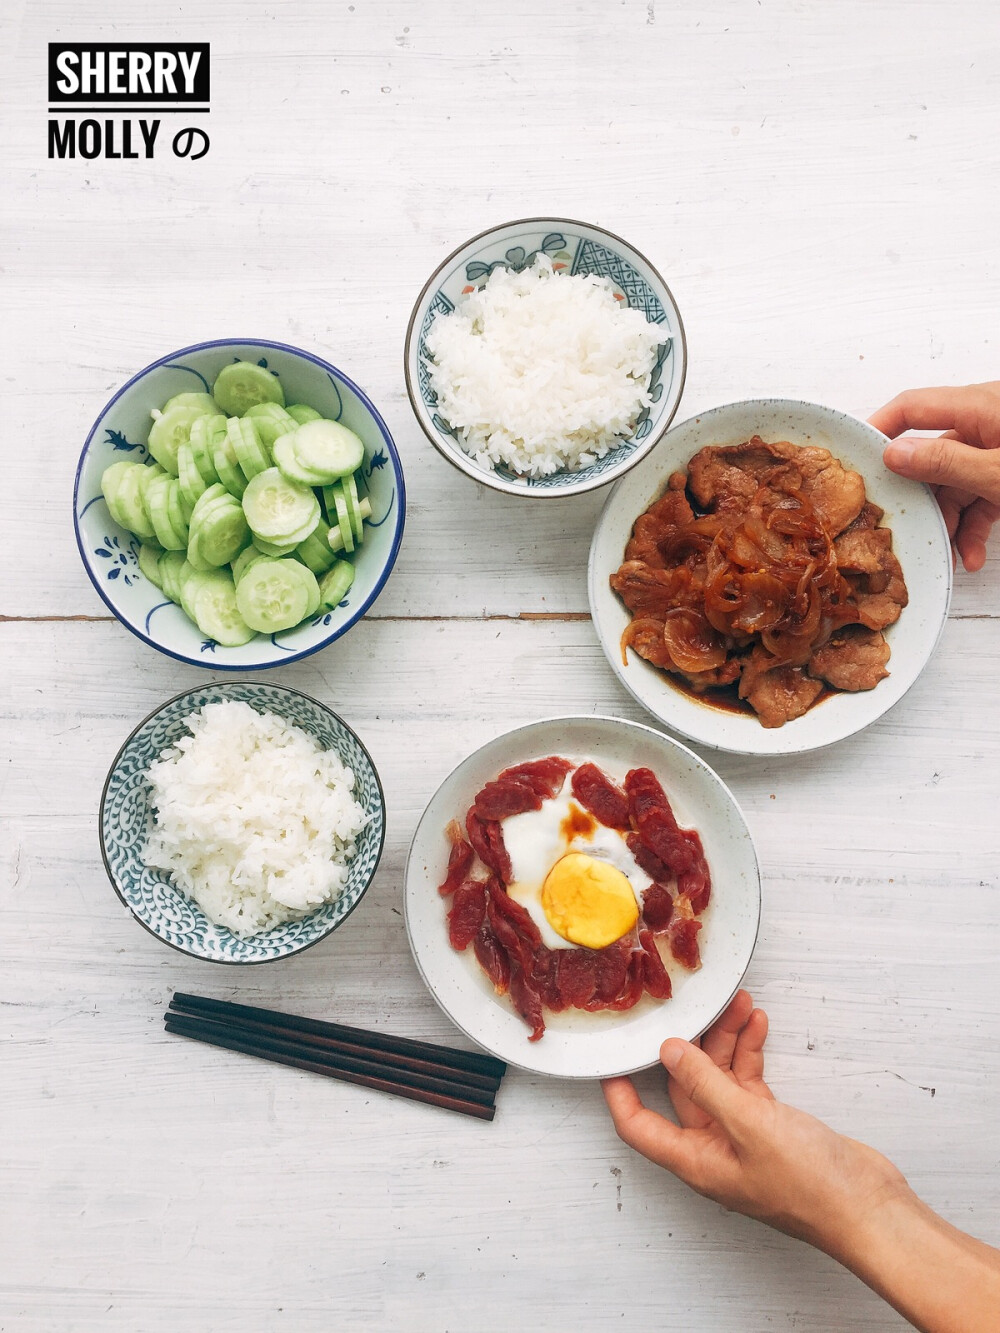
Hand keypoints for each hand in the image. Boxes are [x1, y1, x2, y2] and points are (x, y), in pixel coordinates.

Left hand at [602, 992, 907, 1255]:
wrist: (868, 1208)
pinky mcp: (771, 1126)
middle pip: (684, 1089)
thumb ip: (705, 1084)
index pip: (638, 1126)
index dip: (619, 1093)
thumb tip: (669, 1052)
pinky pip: (748, 1081)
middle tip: (692, 1008)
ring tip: (735, 1005)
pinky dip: (750, 1052)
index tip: (611, 1057)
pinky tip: (756, 1025)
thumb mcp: (748, 1124)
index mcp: (696, 1160)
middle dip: (689, 1046)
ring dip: (725, 1041)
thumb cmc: (811, 1187)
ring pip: (719, 1078)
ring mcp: (743, 1137)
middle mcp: (714, 1149)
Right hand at [869, 382, 999, 571]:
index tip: (854, 462)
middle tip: (903, 529)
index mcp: (981, 406)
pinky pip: (985, 494)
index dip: (878, 429)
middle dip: (923, 498)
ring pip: (958, 483)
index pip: (912, 407)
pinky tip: (975, 557)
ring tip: (953, 556)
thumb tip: (894, 454)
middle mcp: (989, 421)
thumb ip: (946, 464)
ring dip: (953, 521)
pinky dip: (978, 524)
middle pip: (933, 454)